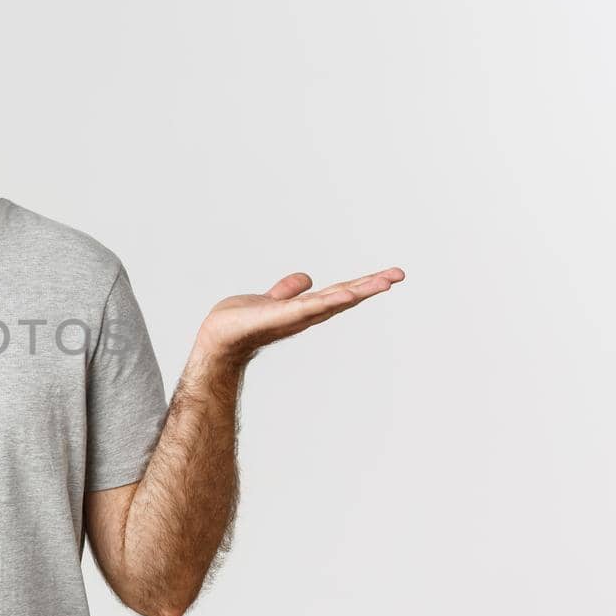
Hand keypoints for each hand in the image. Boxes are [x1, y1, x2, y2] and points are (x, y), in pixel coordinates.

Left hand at [192, 267, 404, 368]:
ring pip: (330, 302)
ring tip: (382, 282)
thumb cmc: (240, 324)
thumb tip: (307, 279)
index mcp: (306, 308)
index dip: (365, 284)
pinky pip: (303, 308)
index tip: (390, 276)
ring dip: (356, 292)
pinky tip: (342, 294)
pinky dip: (323, 302)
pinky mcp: (275, 318)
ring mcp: (292, 317)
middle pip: (343, 297)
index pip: (340, 293)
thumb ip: (288, 291)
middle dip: (371, 286)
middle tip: (399, 275)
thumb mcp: (271, 301)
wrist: (216, 340)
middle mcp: (304, 314)